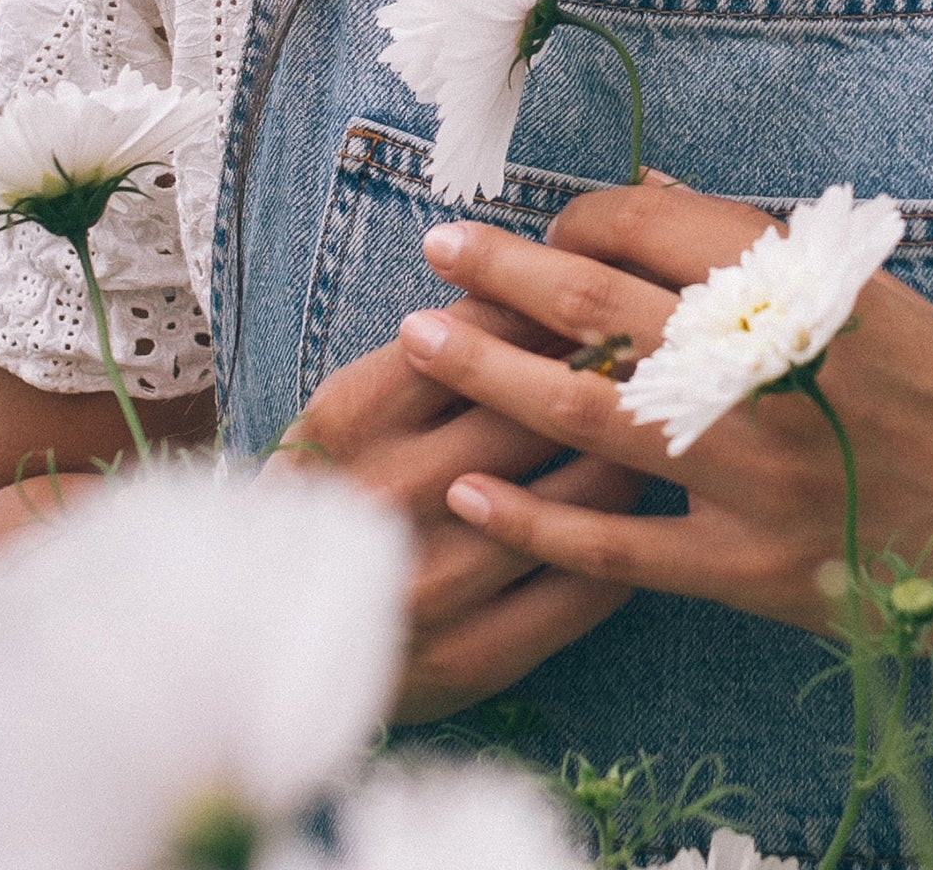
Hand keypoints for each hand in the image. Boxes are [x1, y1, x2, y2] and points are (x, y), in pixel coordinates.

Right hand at [272, 295, 646, 721]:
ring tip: (666, 419)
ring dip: (636, 450)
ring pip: (581, 495)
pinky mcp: (476, 657)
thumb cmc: (340, 490)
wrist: (266, 640)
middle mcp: (389, 496)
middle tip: (662, 347)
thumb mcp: (360, 406)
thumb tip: (549, 274)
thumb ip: (442, 346)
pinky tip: (644, 506)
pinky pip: (587, 586)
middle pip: (542, 408)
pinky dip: (628, 538)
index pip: (483, 330)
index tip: (606, 287)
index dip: (557, 303)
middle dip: (612, 371)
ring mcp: (432, 583)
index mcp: (352, 416)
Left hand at [396, 183, 932, 660]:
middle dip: (503, 271)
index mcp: (803, 289)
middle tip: (437, 247)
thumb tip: (646, 200)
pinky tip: (469, 492)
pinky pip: (618, 549)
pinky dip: (536, 521)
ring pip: (589, 414)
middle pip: (600, 307)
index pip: (656, 228)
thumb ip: (761, 246)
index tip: (550, 225)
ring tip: (419, 336)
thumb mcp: (878, 291)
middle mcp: (768, 372)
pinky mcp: (749, 569)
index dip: (583, 217)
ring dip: (492, 371)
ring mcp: (753, 477)